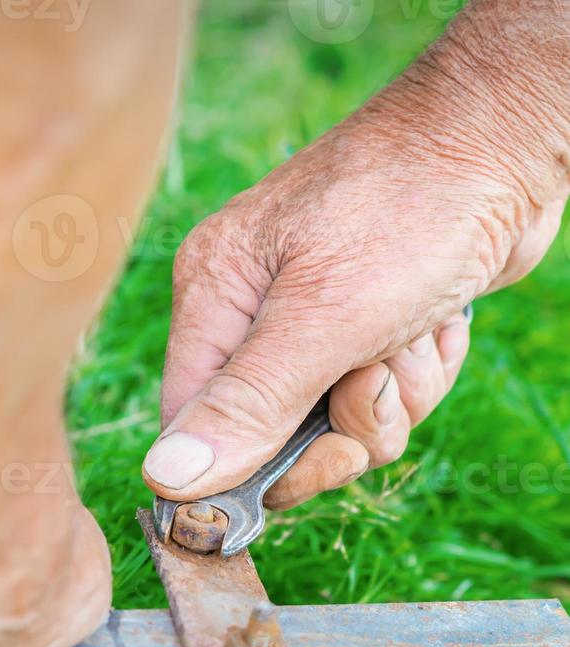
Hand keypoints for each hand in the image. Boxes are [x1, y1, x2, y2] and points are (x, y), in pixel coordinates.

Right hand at [143, 4, 568, 508]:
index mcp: (215, 298)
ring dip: (396, 396)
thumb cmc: (408, 209)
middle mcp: (256, 314)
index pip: (194, 424)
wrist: (505, 143)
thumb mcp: (323, 316)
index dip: (252, 466)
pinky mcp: (369, 327)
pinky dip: (421, 372)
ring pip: (343, 424)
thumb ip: (247, 403)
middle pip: (277, 437)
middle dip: (344, 426)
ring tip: (413, 332)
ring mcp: (316, 321)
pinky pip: (387, 397)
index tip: (313, 463)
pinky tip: (437, 322)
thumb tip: (165, 478)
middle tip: (375, 384)